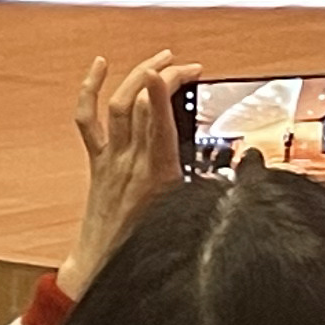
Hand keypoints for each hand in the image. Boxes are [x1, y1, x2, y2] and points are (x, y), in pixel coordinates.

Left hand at [59, 50, 197, 301]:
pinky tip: (100, 65)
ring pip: (116, 105)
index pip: (156, 123)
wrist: (102, 265)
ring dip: (136, 75)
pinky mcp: (97, 161)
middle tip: (187, 65)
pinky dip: (89, 89)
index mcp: (157, 175)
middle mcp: (131, 161)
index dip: (162, 93)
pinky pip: (87, 119)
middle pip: (139, 105)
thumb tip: (238, 174)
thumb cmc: (146, 247)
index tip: (174, 71)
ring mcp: (110, 158)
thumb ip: (209, 192)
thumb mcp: (186, 217)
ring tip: (161, 59)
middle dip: (162, 75)